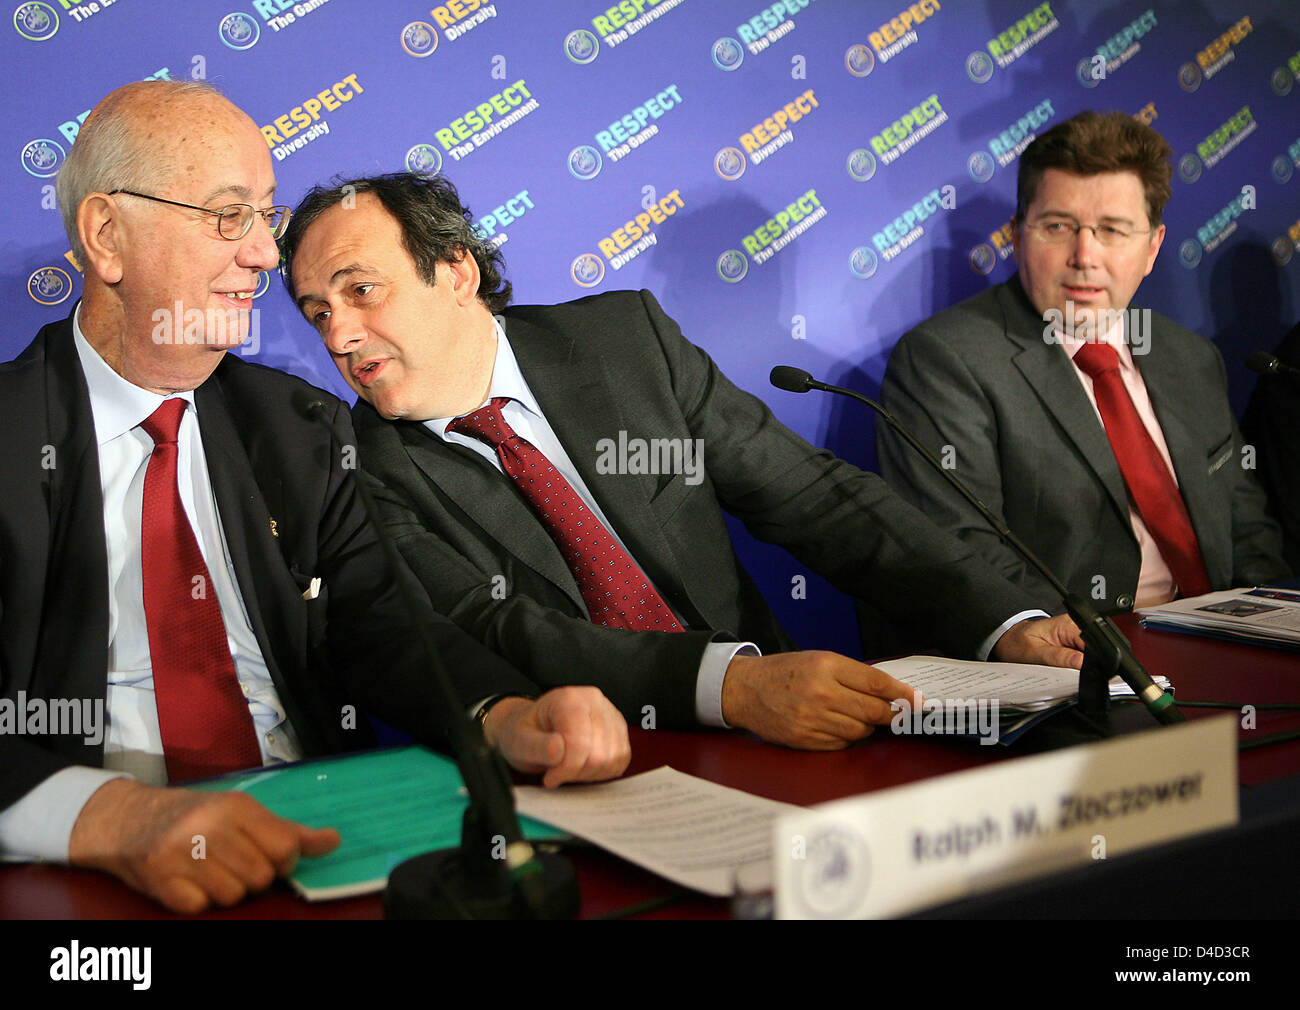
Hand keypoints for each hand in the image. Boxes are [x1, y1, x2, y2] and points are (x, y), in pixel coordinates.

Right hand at [68, 778, 339, 913]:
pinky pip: (199, 907)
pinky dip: (196, 900)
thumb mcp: (241, 812)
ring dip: (224, 890)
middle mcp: (209, 826)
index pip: (285, 848)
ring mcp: (181, 853)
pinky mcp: (159, 879)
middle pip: (260, 878)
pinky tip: (187, 881)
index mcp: (236, 807)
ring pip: (232, 896)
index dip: (283, 861)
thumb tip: (333, 841)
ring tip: (207, 870)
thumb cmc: (193, 816)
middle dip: (251, 877)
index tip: (267, 856)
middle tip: (230, 862)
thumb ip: (287, 831)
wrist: (127, 819)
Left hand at [483, 686, 630, 787]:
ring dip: (589, 773)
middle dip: (576, 772)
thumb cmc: (525, 733)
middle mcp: (595, 701)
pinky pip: (621, 760)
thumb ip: (535, 746)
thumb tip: (558, 749)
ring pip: (613, 759)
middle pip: (599, 754)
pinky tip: (583, 766)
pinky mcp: (619, 729)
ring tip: (568, 767)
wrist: (533, 728)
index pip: (580, 743)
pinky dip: (603, 771)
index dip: (566, 769)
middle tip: (557, 772)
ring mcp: (610, 714)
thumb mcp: (517, 741)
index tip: (549, 777)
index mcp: (569, 699)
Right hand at [721, 651, 919, 749]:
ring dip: (866, 727)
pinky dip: (846, 738)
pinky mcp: (804, 739)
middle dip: (891, 715)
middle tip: (900, 715)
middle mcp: (820, 692)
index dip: (901, 694)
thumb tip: (889, 692)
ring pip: (860, 731)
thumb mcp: (817, 660)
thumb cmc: (784, 672)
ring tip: (858, 717)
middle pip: (873, 711)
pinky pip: (841, 744)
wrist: (744, 689)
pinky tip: (837, 727)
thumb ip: (851, 674)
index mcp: (826, 666)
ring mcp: (812, 718)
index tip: (917, 701)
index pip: (876, 683)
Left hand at [991, 613, 1084, 668]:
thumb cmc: (1017, 643)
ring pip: (1088, 656)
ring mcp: (1075, 634)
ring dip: (1076, 667)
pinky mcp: (1072, 643)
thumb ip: (1060, 658)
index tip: (1077, 673)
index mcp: (1068, 625)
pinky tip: (1059, 666)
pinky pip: (1080, 657)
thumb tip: (1082, 663)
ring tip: (1056, 667)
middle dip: (1082, 666)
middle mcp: (1075, 626)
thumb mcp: (1036, 653)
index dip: (1089, 663)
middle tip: (1061, 671)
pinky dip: (1072, 666)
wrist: (1009, 640)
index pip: (1092, 645)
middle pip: (1093, 652)